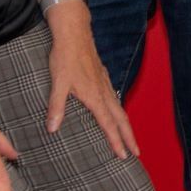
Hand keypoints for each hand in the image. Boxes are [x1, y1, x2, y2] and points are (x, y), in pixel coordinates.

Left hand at [43, 1, 136, 159]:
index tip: (124, 156)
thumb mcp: (58, 83)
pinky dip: (119, 111)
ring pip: (120, 109)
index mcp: (95, 97)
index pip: (108, 125)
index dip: (116, 141)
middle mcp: (103, 92)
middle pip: (121, 119)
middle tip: (137, 153)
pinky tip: (116, 112)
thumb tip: (52, 128)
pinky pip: (115, 98)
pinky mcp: (102, 76)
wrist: (74, 34)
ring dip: (126, 125)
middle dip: (129, 137)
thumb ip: (56, 106)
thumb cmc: (65, 58)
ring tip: (130, 138)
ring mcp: (105, 83)